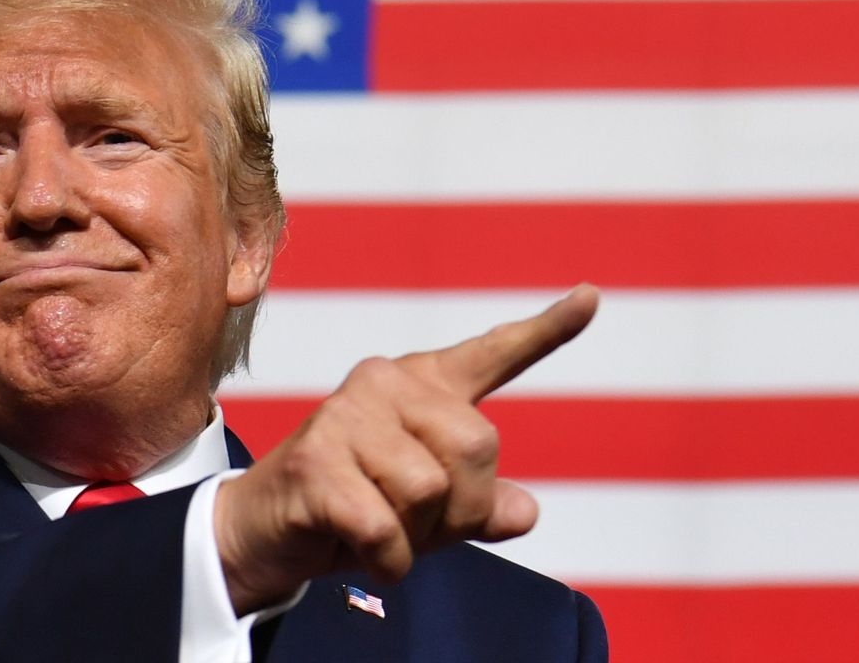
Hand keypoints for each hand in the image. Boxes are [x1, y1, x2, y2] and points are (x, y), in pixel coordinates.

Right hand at [212, 284, 599, 611]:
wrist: (266, 530)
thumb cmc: (355, 509)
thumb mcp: (430, 511)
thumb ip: (480, 503)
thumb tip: (526, 512)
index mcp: (423, 385)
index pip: (493, 354)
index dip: (547, 330)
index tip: (592, 297)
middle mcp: (386, 382)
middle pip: (478, 447)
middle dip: (461, 507)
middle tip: (415, 524)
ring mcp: (347, 415)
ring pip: (432, 490)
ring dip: (417, 538)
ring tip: (378, 530)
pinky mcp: (316, 460)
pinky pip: (387, 527)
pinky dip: (388, 560)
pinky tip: (363, 553)